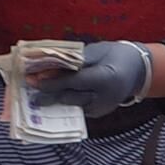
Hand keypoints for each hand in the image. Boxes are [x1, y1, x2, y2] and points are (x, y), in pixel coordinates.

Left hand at [33, 42, 148, 118]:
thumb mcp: (96, 51)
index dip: (53, 81)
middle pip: (71, 96)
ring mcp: (102, 108)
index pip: (75, 81)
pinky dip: (63, 103)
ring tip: (34, 95)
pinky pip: (77, 108)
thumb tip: (48, 67)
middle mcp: (105, 97)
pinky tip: (49, 98)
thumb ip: (74, 61)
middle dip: (48, 93)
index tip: (34, 78)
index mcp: (107, 78)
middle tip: (29, 88)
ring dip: (53, 100)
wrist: (136, 70)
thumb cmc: (114, 55)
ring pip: (72, 105)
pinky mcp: (98, 113)